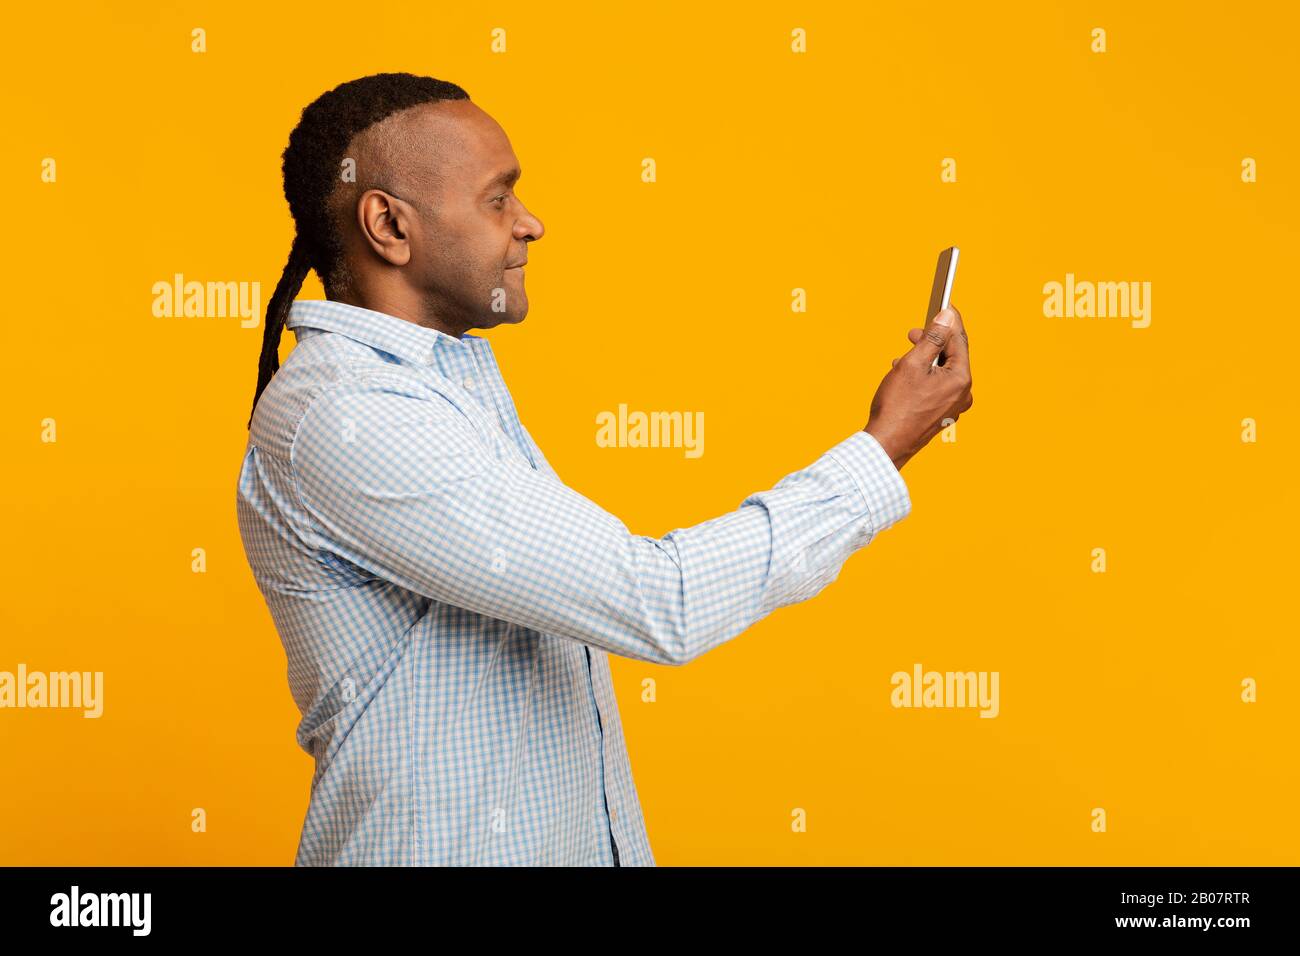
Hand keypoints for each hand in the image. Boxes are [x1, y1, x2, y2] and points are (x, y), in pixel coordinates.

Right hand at [863, 305, 973, 470]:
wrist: (886, 444)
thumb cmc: (896, 406)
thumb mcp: (912, 364)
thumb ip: (932, 338)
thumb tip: (947, 318)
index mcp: (960, 380)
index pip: (959, 341)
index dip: (949, 321)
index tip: (943, 306)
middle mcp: (962, 394)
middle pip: (951, 357)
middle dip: (932, 343)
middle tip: (912, 335)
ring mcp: (953, 407)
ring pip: (942, 373)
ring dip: (924, 361)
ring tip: (902, 360)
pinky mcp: (942, 416)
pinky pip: (937, 388)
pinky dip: (923, 377)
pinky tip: (905, 378)